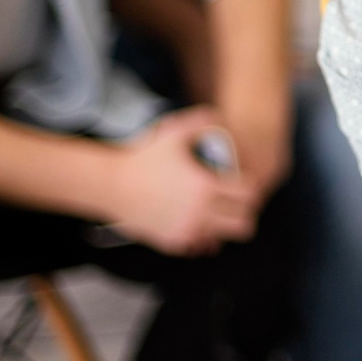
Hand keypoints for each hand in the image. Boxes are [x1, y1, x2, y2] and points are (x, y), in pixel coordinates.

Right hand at [106, 107, 261, 256]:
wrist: (110, 186)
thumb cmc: (143, 157)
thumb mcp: (173, 134)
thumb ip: (201, 121)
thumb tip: (221, 117)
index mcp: (205, 186)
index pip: (250, 195)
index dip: (251, 187)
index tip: (244, 183)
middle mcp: (199, 212)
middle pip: (245, 223)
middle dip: (245, 211)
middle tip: (236, 201)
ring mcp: (187, 230)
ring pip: (225, 237)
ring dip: (227, 224)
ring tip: (220, 210)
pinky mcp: (174, 242)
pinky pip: (202, 243)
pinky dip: (205, 233)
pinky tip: (197, 217)